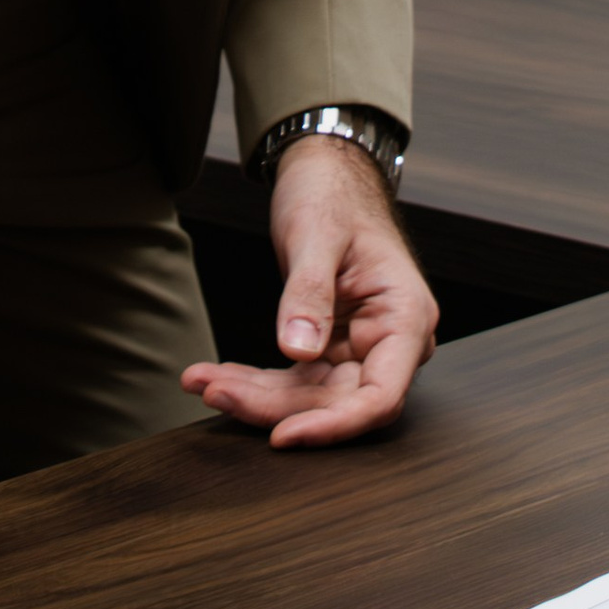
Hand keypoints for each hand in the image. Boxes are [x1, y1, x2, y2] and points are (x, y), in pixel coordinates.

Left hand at [183, 136, 436, 448]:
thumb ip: (309, 293)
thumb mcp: (317, 235)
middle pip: (337, 401)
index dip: (335, 425)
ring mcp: (360, 348)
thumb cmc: (332, 194)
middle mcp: (389, 341)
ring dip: (256, 395)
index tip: (284, 434)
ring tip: (203, 382)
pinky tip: (216, 376)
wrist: (325, 174)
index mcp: (405, 318)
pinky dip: (256, 380)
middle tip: (215, 391)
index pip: (380, 395)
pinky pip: (295, 379)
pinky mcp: (330, 347)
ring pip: (310, 397)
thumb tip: (296, 351)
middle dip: (273, 405)